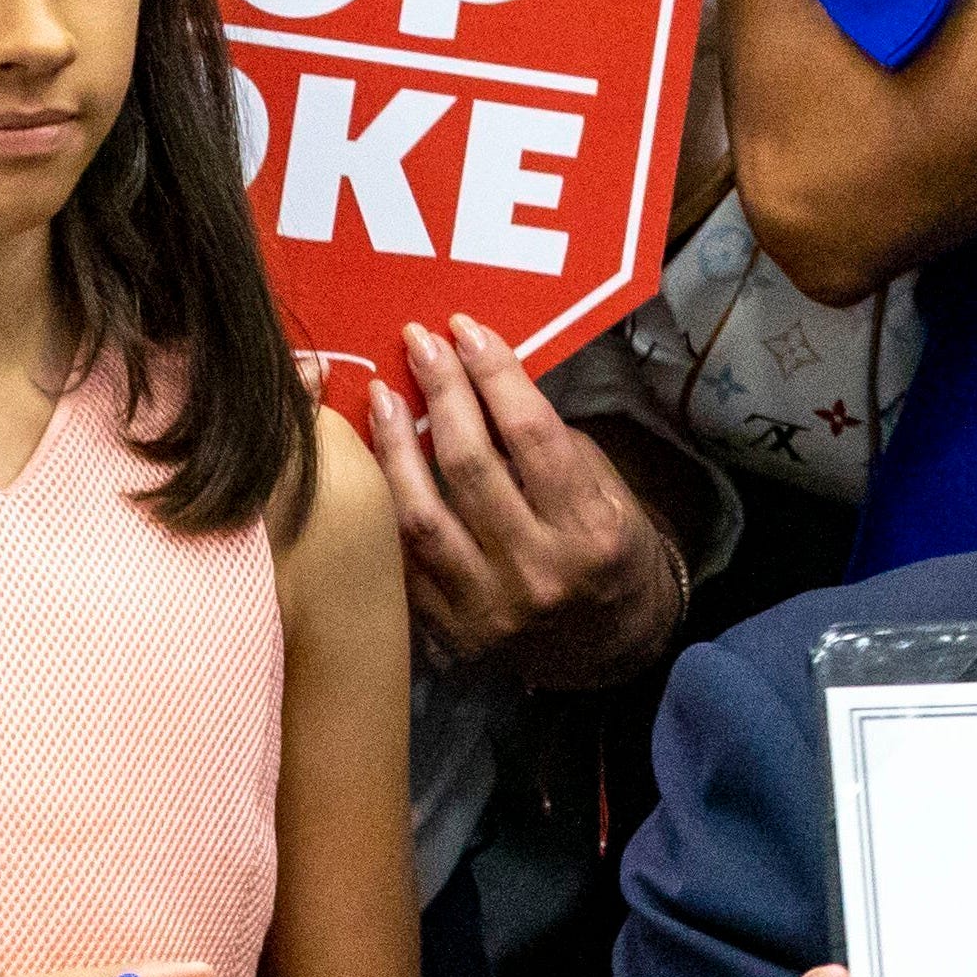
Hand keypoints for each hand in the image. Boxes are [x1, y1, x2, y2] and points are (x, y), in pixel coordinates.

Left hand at [366, 314, 683, 686]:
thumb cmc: (607, 548)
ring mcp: (488, 609)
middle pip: (471, 465)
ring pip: (420, 515)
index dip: (495, 373)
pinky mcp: (449, 634)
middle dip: (441, 391)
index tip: (468, 330)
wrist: (608, 646)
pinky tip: (368, 462)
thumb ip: (545, 448)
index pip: (533, 434)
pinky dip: (382, 506)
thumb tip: (479, 382)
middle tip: (419, 341)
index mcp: (590, 531)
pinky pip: (400, 560)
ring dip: (393, 445)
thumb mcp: (603, 491)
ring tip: (381, 394)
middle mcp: (538, 573)